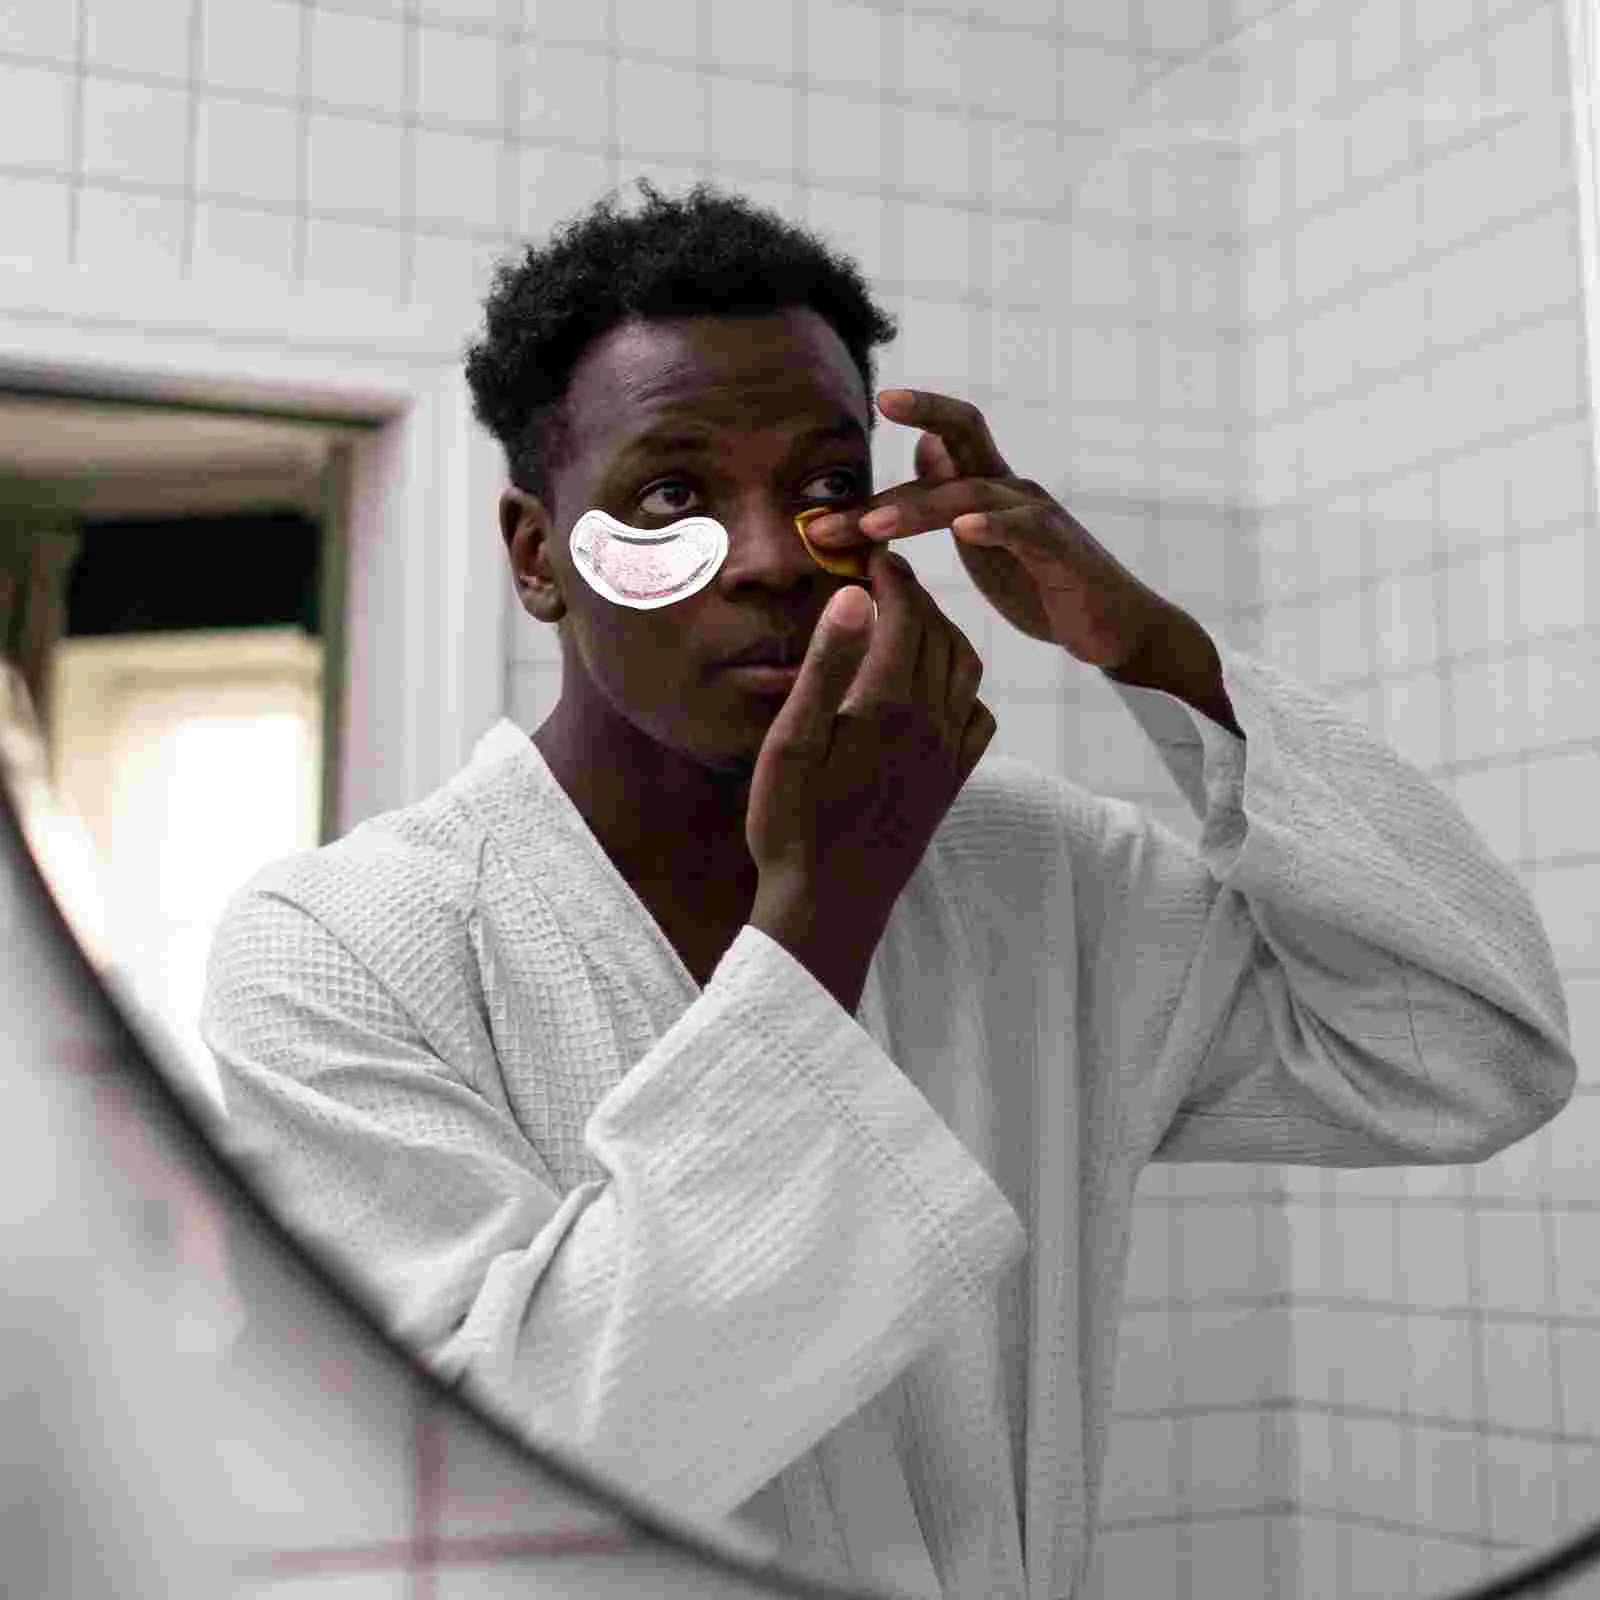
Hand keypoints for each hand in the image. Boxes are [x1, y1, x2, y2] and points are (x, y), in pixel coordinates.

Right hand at [745, 545, 993, 1008]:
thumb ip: (826, 665)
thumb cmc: (792, 826)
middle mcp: (931, 726)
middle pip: (940, 636)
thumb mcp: (791, 742)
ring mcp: (947, 758)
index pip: (905, 615)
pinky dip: (962, 687)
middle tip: (885, 578)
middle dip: (916, 598)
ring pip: (966, 671)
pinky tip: (933, 689)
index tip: (870, 554)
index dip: (890, 577)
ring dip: (943, 635)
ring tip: (909, 622)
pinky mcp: (950, 786)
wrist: (828, 909)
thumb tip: (854, 595)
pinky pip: (977, 719)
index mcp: (889, 707)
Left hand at [802, 388, 1172, 670]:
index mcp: (991, 485)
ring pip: (973, 493)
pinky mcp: (1060, 553)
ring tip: (872, 529)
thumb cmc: (1044, 586)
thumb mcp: (986, 538)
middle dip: (888, 477)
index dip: (918, 410)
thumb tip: (923, 451)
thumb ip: (952, 498)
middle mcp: (1014, 488)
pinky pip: (1025, 531)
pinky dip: (994, 526)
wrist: (1113, 628)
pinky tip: (965, 530)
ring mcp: (1039, 517)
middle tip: (826, 517)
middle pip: (959, 443)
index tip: (877, 399)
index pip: (951, 432)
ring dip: (918, 509)